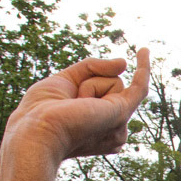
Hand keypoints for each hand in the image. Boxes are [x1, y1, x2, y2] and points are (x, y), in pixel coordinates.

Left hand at [6, 49, 151, 163]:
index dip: (82, 87)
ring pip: (113, 81)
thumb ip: (93, 68)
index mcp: (96, 127)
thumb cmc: (42, 113)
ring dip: (89, 84)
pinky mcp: (122, 113)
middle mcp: (110, 129)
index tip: (65, 106)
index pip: (96, 90)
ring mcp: (118, 123)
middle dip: (86, 81)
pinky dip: (143, 68)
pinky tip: (144, 50)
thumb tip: (124, 64)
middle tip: (67, 104)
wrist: (37, 131)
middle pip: (107, 83)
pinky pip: (139, 86)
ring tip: (76, 105)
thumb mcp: (65, 80)